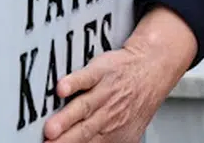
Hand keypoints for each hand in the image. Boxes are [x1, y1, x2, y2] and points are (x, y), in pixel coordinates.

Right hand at [42, 8, 196, 142]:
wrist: (151, 67)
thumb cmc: (132, 100)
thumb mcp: (124, 130)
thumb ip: (105, 142)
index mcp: (111, 133)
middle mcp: (107, 115)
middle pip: (83, 131)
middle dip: (65, 140)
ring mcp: (104, 92)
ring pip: (84, 107)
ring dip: (66, 118)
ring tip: (52, 128)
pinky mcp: (101, 71)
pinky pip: (86, 77)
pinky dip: (74, 82)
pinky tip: (63, 88)